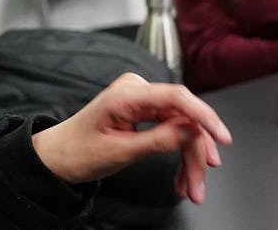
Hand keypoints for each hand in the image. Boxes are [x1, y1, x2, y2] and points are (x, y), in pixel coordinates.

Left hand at [31, 73, 231, 203]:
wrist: (55, 157)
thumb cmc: (78, 153)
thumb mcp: (121, 152)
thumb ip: (159, 140)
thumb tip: (192, 133)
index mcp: (128, 94)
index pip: (177, 98)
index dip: (204, 117)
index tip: (222, 138)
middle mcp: (138, 90)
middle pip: (182, 118)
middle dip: (195, 153)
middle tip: (201, 183)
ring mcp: (142, 99)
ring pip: (181, 127)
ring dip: (189, 158)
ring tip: (192, 187)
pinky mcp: (144, 110)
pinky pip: (171, 129)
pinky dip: (178, 153)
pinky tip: (181, 176)